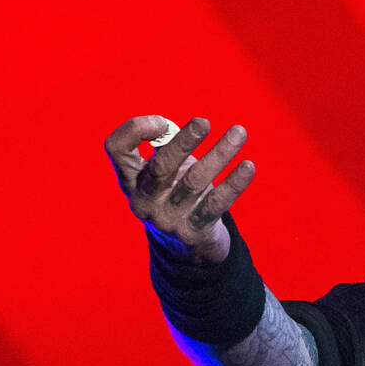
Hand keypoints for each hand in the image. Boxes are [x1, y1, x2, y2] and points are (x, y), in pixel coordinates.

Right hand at [102, 114, 255, 263]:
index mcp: (129, 179)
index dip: (136, 129)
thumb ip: (165, 142)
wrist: (181, 244)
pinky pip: (216, 204)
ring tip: (239, 132)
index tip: (163, 122)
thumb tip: (191, 127)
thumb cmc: (171, 190)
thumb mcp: (161, 167)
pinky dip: (233, 184)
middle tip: (204, 122)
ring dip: (219, 154)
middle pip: (159, 167)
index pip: (116, 149)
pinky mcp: (193, 230)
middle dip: (182, 143)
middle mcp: (144, 200)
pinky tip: (247, 166)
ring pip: (195, 181)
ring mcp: (167, 218)